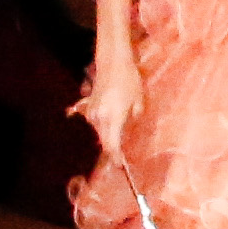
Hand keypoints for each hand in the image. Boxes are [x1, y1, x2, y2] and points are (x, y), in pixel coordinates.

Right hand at [79, 51, 138, 168]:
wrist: (113, 62)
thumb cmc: (129, 80)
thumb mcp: (138, 102)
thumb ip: (133, 120)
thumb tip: (130, 130)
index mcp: (112, 119)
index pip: (112, 145)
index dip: (116, 157)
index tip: (120, 166)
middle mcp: (98, 118)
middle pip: (104, 141)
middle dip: (112, 148)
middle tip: (121, 158)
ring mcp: (91, 111)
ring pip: (99, 131)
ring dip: (108, 135)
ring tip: (118, 135)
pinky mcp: (88, 105)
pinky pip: (94, 120)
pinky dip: (100, 123)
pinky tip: (103, 119)